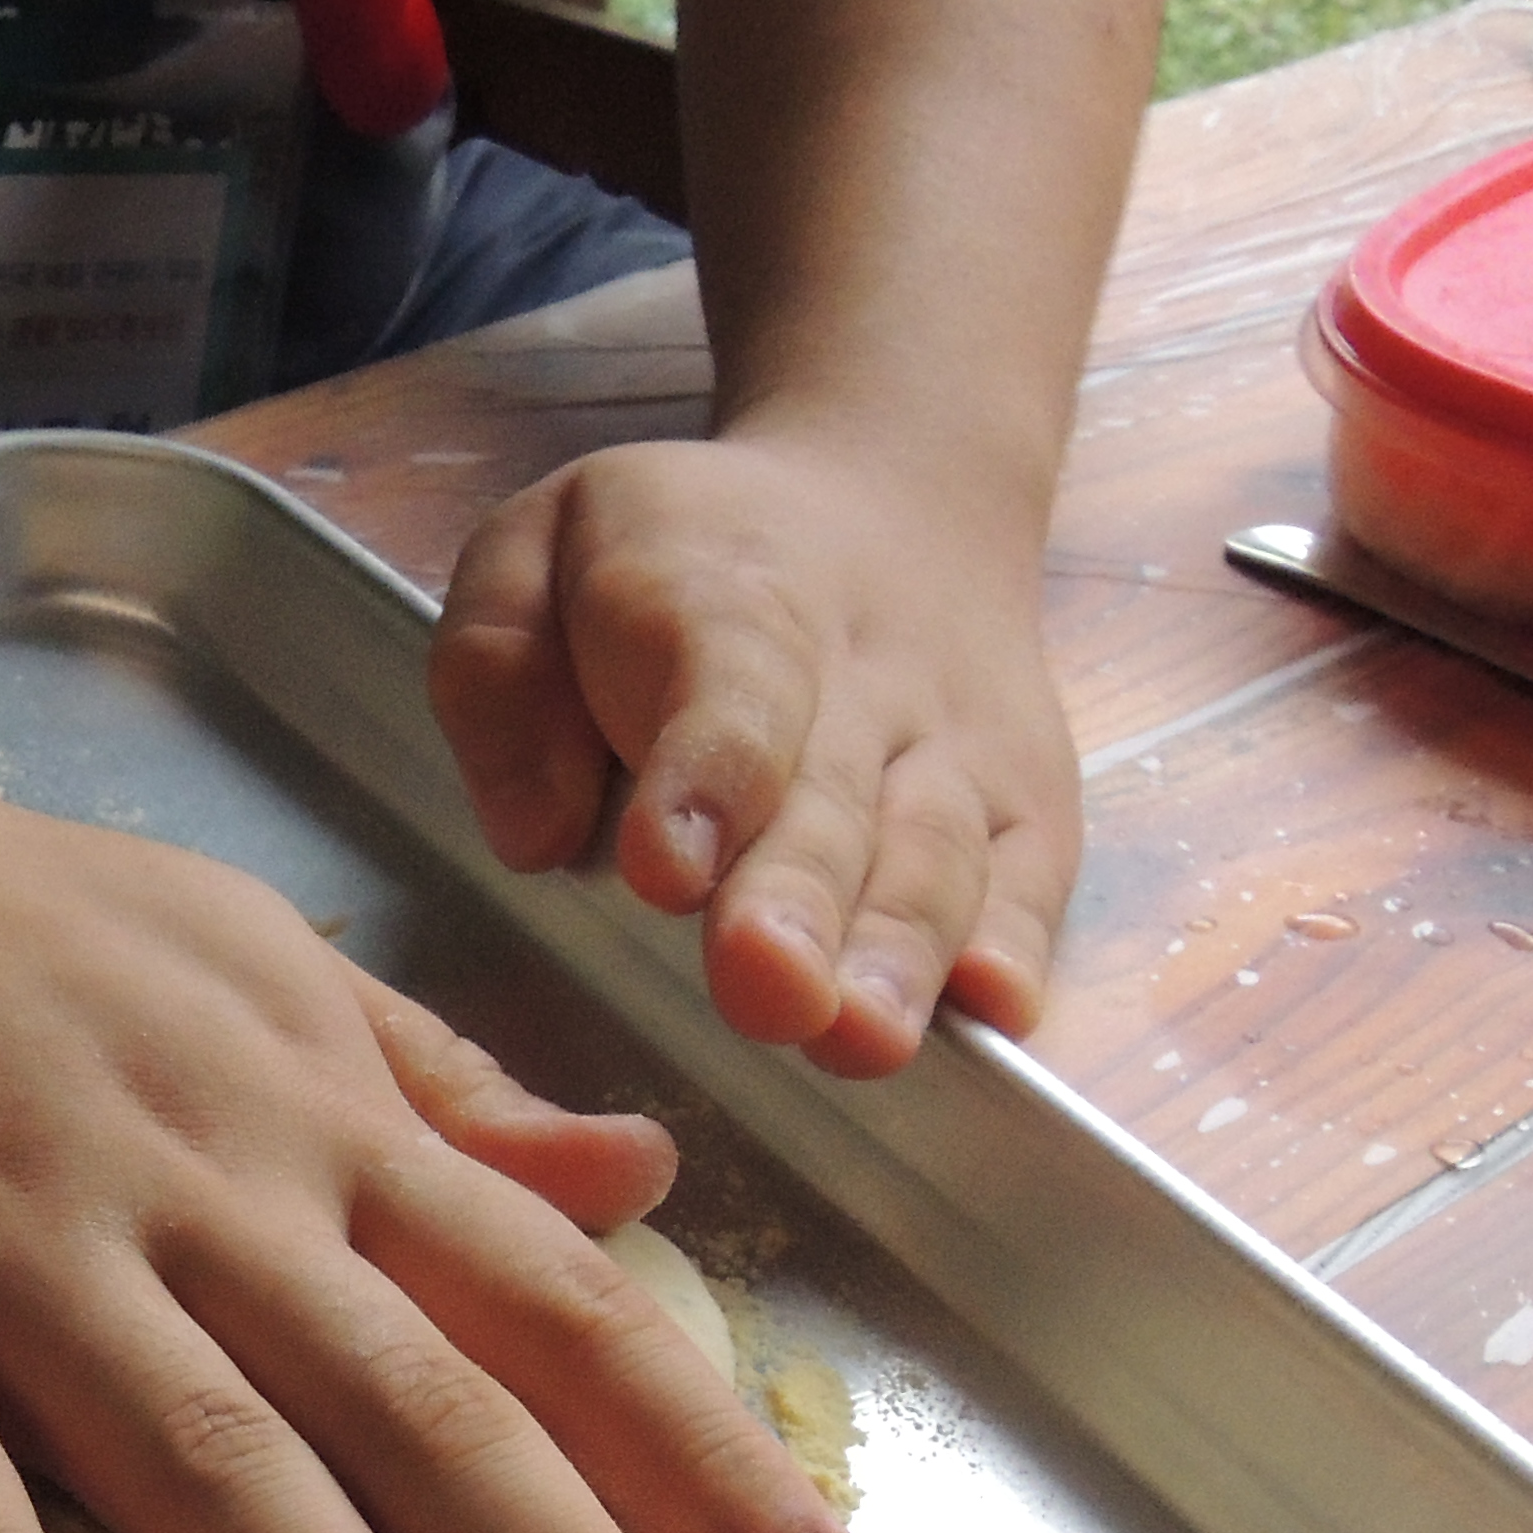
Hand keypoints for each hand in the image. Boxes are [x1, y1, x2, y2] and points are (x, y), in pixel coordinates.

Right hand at [0, 752, 873, 1532]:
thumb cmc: (7, 926)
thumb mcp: (265, 973)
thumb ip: (447, 1098)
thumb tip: (645, 1177)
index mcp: (316, 1125)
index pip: (548, 1305)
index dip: (697, 1457)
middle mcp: (199, 1190)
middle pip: (419, 1406)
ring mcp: (9, 1245)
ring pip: (204, 1446)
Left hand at [429, 427, 1080, 1076]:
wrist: (892, 495)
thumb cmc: (677, 560)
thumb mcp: (540, 550)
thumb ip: (500, 668)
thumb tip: (538, 831)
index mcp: (725, 604)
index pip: (728, 694)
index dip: (706, 779)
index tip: (661, 872)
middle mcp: (859, 677)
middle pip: (830, 801)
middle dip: (797, 901)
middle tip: (763, 988)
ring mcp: (954, 746)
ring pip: (933, 854)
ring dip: (899, 952)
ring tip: (861, 1037)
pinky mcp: (1027, 803)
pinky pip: (1032, 877)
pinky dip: (1018, 944)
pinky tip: (993, 1011)